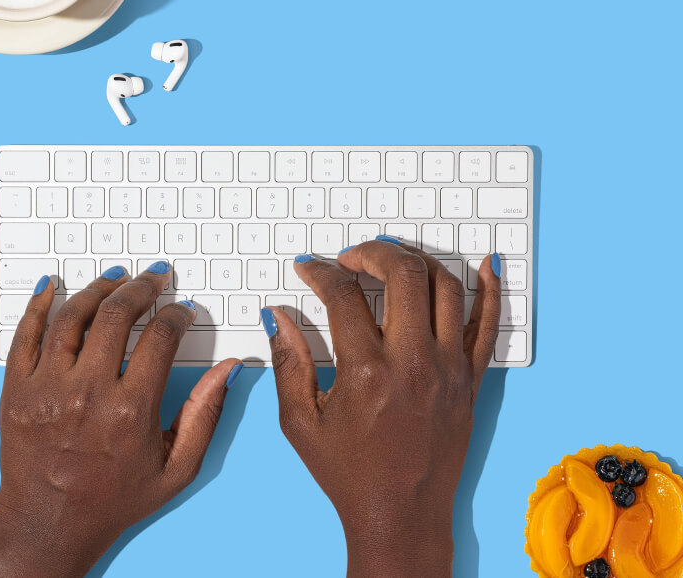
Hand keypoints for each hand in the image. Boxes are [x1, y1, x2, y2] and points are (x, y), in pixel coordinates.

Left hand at [0, 264, 242, 577]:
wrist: (49, 523)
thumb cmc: (115, 498)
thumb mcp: (177, 467)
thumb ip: (206, 414)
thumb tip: (227, 368)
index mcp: (130, 411)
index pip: (160, 338)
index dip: (176, 315)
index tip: (181, 311)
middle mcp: (87, 394)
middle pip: (118, 316)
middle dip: (142, 288)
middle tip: (153, 278)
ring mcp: (46, 389)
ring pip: (73, 316)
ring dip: (98, 288)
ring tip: (115, 277)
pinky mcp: (16, 390)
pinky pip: (25, 334)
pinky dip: (39, 303)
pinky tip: (54, 285)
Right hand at [263, 238, 500, 576]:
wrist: (400, 516)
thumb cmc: (349, 474)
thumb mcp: (300, 422)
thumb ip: (288, 362)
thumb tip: (277, 316)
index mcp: (366, 372)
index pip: (342, 295)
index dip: (320, 273)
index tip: (309, 270)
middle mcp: (413, 362)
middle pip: (402, 274)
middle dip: (372, 251)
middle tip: (352, 257)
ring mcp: (449, 369)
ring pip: (446, 287)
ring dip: (417, 261)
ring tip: (393, 261)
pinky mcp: (470, 380)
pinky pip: (489, 324)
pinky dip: (490, 289)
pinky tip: (485, 265)